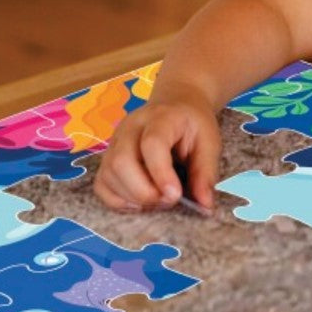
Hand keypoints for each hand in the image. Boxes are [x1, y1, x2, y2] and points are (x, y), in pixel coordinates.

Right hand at [94, 97, 219, 212]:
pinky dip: (119, 201)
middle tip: (169, 201)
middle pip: (121, 162)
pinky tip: (141, 203)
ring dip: (133, 198)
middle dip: (144, 192)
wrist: (177, 105)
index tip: (175, 196)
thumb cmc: (193, 125)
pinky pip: (101, 185)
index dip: (161, 174)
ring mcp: (114, 142)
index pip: (151, 144)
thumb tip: (205, 205)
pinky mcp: (107, 158)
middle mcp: (130, 127)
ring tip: (159, 201)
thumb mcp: (209, 143)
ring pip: (108, 176)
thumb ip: (206, 173)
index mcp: (160, 118)